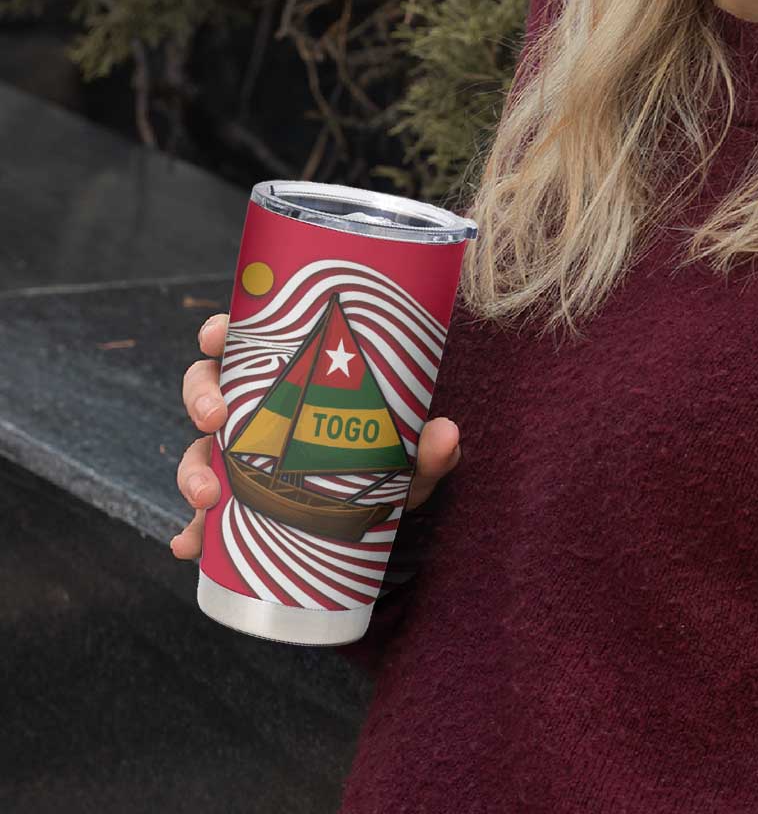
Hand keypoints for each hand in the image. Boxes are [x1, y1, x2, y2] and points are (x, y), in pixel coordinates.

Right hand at [169, 313, 460, 558]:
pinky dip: (191, 532)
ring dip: (191, 470)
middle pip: (207, 388)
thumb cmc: (386, 462)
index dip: (219, 333)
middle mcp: (256, 411)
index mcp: (287, 378)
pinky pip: (203, 516)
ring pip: (197, 450)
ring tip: (206, 497)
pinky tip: (189, 546)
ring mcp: (240, 457)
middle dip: (201, 399)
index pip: (246, 343)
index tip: (216, 336)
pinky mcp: (236, 505)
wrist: (380, 516)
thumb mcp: (407, 457)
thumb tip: (446, 434)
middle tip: (215, 420)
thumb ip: (426, 449)